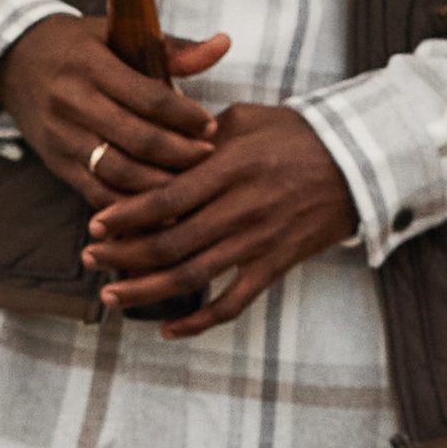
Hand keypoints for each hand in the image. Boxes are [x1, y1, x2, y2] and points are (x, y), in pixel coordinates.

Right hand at [0, 12, 224, 206]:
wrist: (14, 62)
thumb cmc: (76, 46)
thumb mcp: (116, 33)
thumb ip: (171, 47)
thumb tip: (223, 45)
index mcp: (91, 65)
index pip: (147, 97)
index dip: (184, 116)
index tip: (211, 125)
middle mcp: (72, 102)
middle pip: (137, 139)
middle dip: (179, 154)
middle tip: (209, 157)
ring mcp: (62, 137)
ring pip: (117, 171)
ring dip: (158, 184)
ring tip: (189, 184)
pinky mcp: (56, 163)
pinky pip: (96, 192)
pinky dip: (129, 206)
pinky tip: (158, 208)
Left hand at [84, 103, 355, 332]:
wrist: (357, 163)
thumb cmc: (297, 135)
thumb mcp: (246, 118)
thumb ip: (198, 131)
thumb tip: (155, 141)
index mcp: (230, 167)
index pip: (168, 197)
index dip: (127, 215)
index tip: (95, 225)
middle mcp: (240, 208)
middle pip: (170, 242)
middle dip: (123, 255)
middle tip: (89, 259)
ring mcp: (258, 241)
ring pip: (192, 276)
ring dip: (146, 290)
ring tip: (110, 296)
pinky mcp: (274, 265)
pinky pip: (232, 303)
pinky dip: (199, 322)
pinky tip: (169, 329)